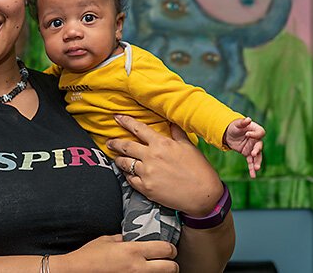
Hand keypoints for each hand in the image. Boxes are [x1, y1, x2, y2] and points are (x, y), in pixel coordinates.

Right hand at [56, 234, 177, 272]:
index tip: (167, 248)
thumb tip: (132, 238)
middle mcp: (138, 267)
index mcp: (133, 251)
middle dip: (172, 264)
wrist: (77, 271)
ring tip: (155, 268)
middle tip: (166, 261)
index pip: (166, 249)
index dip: (170, 248)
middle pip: (171, 267)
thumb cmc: (89, 256)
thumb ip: (123, 239)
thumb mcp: (107, 241)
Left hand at [108, 115, 222, 216]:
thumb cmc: (199, 170)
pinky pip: (129, 179)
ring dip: (118, 159)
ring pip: (124, 163)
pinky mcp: (146, 188)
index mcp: (161, 144)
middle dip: (114, 143)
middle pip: (125, 146)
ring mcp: (147, 173)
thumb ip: (176, 133)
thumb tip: (170, 120)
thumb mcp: (189, 147)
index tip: (116, 118)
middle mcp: (151, 157)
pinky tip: (127, 173)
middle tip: (109, 141)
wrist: (204, 195)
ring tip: (116, 158)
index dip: (125, 121)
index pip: (138, 128)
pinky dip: (127, 175)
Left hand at [223, 117, 264, 177]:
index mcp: (256, 131)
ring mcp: (252, 148)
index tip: (247, 134)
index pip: (260, 133)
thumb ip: (242, 122)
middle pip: (260, 146)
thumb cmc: (234, 126)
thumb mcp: (236, 124)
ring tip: (256, 168)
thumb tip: (248, 119)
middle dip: (257, 150)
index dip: (255, 134)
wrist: (228, 134)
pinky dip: (251, 168)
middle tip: (253, 154)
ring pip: (257, 156)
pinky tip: (253, 175)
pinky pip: (251, 162)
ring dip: (257, 162)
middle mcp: (256, 140)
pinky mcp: (248, 154)